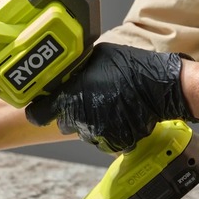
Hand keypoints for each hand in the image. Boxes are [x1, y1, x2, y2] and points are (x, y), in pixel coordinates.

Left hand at [25, 43, 197, 152]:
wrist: (161, 87)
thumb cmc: (129, 67)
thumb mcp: (96, 56)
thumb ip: (75, 68)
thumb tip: (66, 69)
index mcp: (68, 98)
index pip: (38, 115)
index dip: (39, 110)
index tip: (43, 107)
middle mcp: (79, 118)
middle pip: (63, 122)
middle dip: (70, 113)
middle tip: (86, 99)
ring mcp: (96, 133)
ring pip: (85, 131)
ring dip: (91, 121)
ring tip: (109, 104)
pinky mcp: (114, 142)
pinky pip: (105, 139)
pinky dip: (110, 130)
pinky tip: (121, 114)